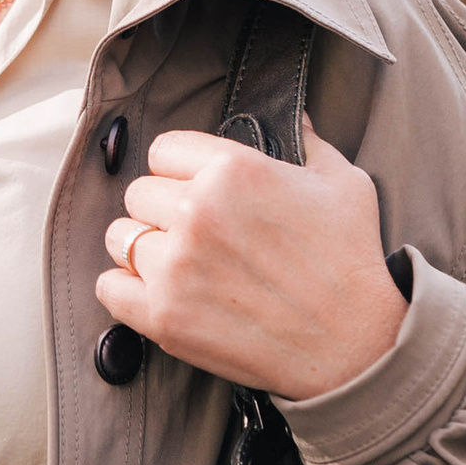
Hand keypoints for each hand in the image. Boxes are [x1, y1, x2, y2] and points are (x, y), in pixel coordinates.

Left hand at [98, 127, 406, 403]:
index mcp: (232, 168)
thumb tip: (299, 118)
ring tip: (179, 265)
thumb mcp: (343, 184)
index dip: (180, 170)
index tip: (197, 190)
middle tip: (195, 234)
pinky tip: (158, 293)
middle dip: (161, 210)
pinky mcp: (164, 316)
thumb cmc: (351, 261)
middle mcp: (196, 210)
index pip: (163, 150)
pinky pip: (109, 288)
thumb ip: (310, 143)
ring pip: (120, 237)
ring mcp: (176, 265)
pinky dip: (126, 291)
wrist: (356, 346)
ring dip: (142, 249)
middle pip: (138, 193)